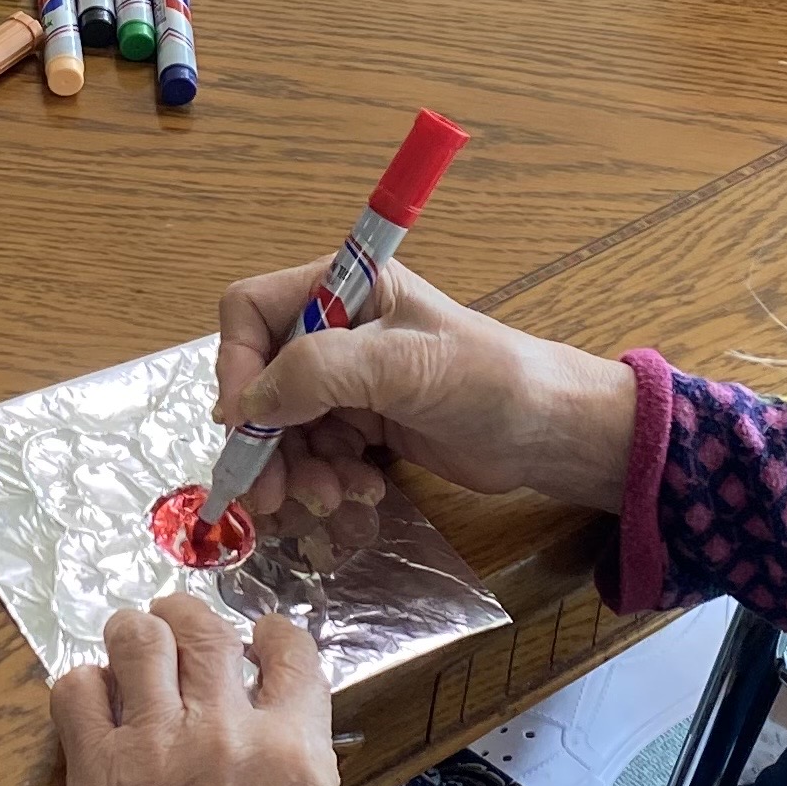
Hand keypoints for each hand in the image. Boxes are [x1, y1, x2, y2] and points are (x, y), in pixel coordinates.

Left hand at [52, 594, 338, 785]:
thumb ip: (289, 764)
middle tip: (179, 630)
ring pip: (138, 637)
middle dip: (190, 619)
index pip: (291, 649)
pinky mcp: (96, 770)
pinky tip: (94, 702)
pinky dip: (83, 686)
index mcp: (294, 747)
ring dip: (135, 635)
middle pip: (204, 627)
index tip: (258, 640)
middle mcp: (226, 729)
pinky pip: (75, 689)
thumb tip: (268, 730)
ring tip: (132, 648)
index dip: (270, 634)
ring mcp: (157, 743)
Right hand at [215, 259, 639, 533]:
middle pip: (260, 379)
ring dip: (296, 468)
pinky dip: (326, 478)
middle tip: (271, 495)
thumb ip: (321, 371)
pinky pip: (315, 452)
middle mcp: (336, 328)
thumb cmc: (490, 380)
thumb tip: (248, 404)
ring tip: (330, 498)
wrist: (550, 433)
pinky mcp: (363, 422)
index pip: (251, 311)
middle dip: (264, 437)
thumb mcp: (405, 367)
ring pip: (283, 425)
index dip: (237, 365)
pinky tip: (363, 493)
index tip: (242, 424)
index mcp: (343, 287)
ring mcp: (348, 379)